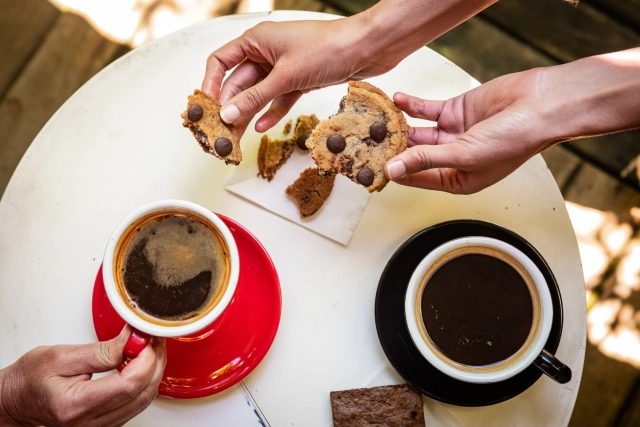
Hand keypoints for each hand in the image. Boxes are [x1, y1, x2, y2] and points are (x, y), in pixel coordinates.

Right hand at [0, 326, 166, 426]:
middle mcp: (89, 423)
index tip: (145, 338)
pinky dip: (144, 383)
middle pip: (142, 394)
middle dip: (155, 362)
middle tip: (152, 339)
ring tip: (148, 347)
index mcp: (74, 405)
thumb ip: (100, 351)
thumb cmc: (31, 378)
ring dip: (153, 372)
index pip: (128, 385)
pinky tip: (140, 364)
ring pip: (144, 400)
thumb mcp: (60, 355)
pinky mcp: (106, 424)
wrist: (17, 399)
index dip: (146, 359)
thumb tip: (132, 341)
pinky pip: (136, 404)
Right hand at [202, 16, 387, 134]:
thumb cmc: (328, 48)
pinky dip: (272, 111)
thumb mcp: (286, 76)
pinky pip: (279, 98)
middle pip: (239, 82)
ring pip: (259, 93)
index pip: (221, 61)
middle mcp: (266, 51)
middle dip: (231, 106)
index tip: (207, 108)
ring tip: (237, 136)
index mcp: (256, 40)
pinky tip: (262, 127)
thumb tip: (228, 113)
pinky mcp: (300, 79)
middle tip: (222, 132)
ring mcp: (284, 66)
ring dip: (248, 113)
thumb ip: (256, 96)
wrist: (368, 47)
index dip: (211, 85)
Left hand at [384, 48, 639, 193]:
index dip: (396, 173)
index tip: (372, 167)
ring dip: (399, 126)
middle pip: (414, 155)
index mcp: (459, 181)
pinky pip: (427, 110)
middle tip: (369, 141)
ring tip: (379, 121)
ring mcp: (454, 134)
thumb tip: (394, 170)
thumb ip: (425, 160)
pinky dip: (412, 105)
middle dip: (393, 148)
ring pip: (417, 132)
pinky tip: (397, 101)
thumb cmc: (515, 140)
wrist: (541, 105)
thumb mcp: (463, 155)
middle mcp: (454, 159)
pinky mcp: (456, 111)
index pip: (417, 179)